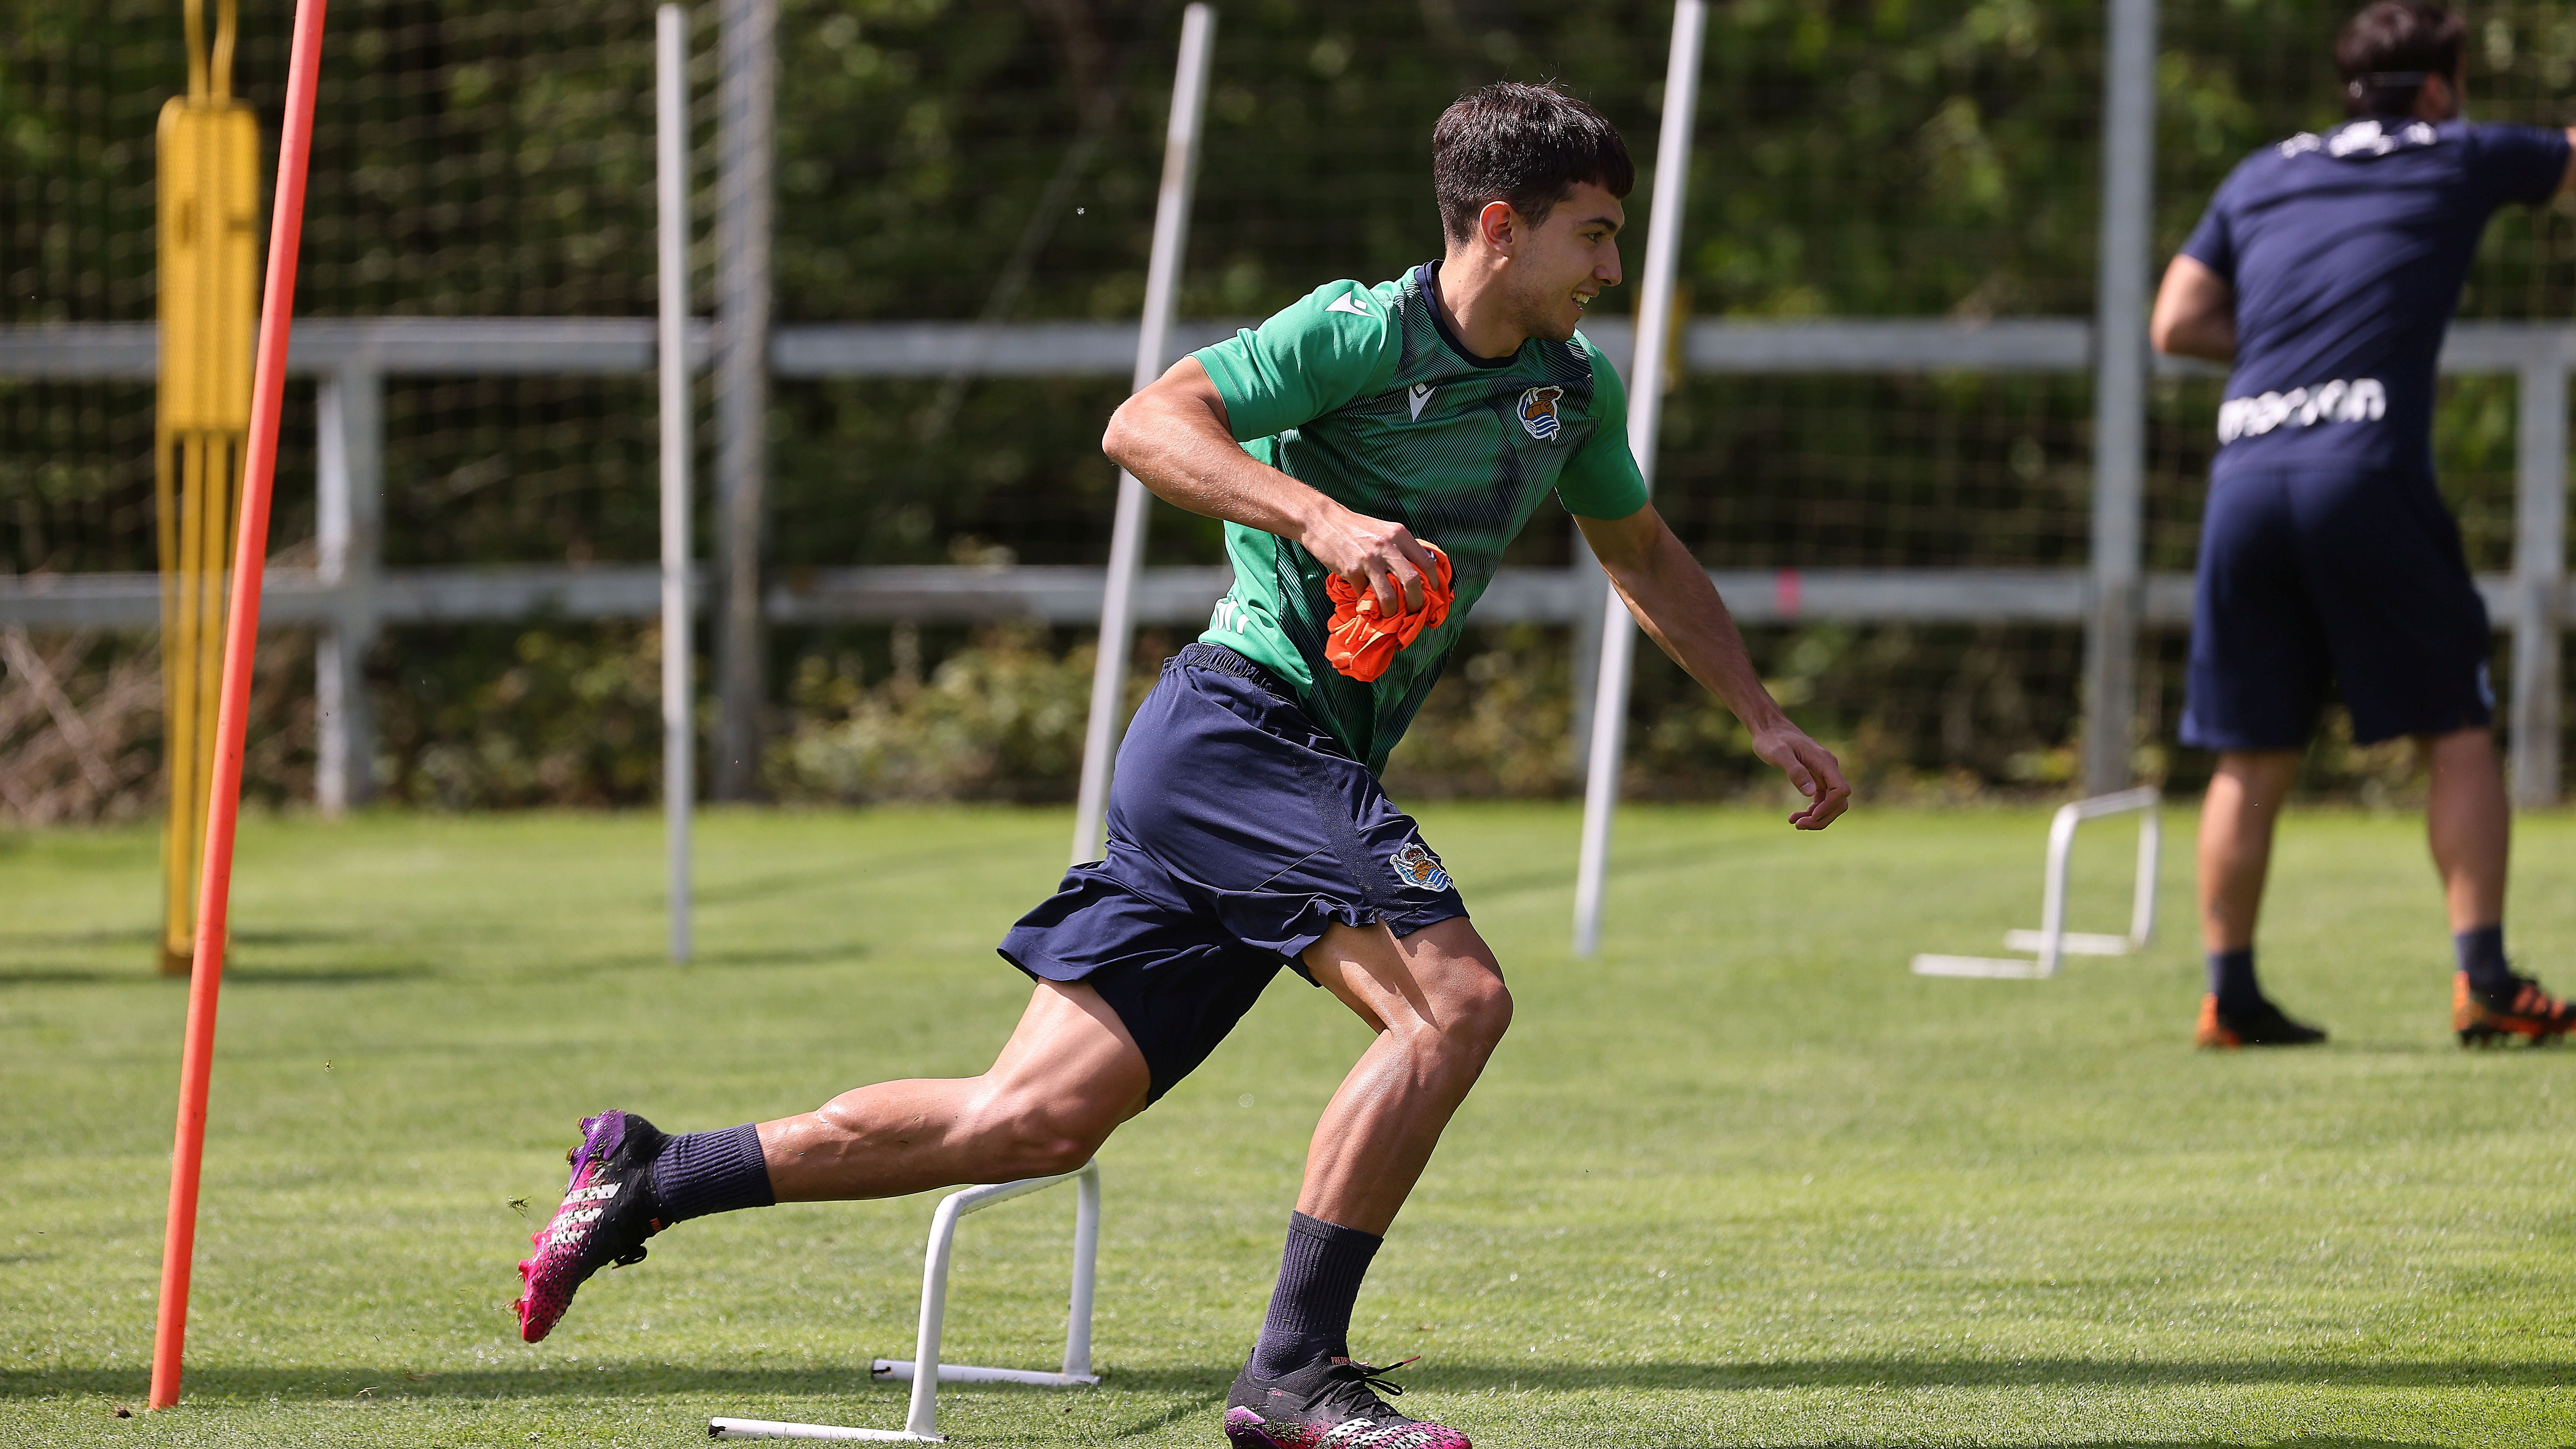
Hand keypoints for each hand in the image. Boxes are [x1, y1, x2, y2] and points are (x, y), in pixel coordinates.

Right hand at [1298, 501, 1441, 614]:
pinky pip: (1364, 595)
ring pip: (1389, 595)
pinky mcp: (1351, 571)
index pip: (1426, 561)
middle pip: (1412, 581)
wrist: (1323, 521)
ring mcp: (1369, 559)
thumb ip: (1400, 547)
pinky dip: (1366, 602)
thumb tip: (1416, 570)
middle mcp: (1387, 546)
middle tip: (1414, 610)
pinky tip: (1365, 602)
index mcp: (1399, 534)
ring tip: (1389, 613)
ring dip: (1391, 610)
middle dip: (1416, 602)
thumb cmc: (1355, 527)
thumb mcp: (1384, 530)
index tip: (1433, 593)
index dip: (1434, 582)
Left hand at [1750, 723, 1849, 829]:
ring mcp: (1824, 773)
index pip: (1841, 790)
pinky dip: (1811, 810)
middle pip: (1840, 801)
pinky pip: (1821, 799)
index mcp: (1824, 762)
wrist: (1769, 728)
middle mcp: (1829, 768)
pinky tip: (1794, 817)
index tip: (1811, 815)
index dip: (1829, 806)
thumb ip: (1796, 772)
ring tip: (1795, 823)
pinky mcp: (1816, 778)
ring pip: (1831, 803)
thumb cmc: (1772, 740)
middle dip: (1823, 817)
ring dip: (1816, 817)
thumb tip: (1811, 793)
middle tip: (1799, 825)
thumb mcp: (1779, 754)